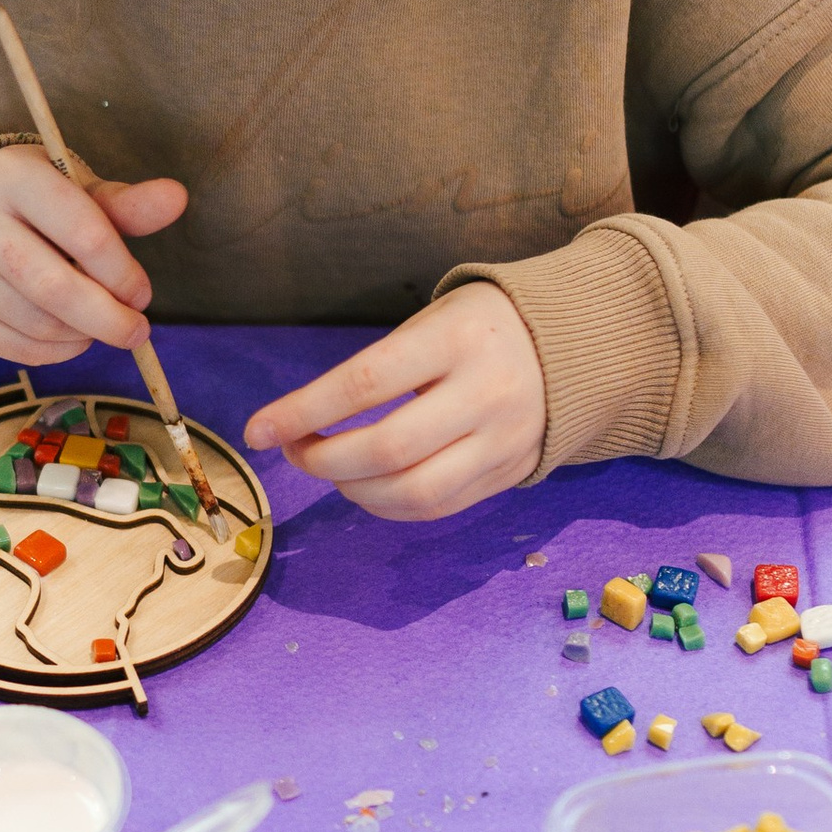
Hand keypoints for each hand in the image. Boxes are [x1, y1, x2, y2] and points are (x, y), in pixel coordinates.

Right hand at [0, 148, 186, 361]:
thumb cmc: (33, 202)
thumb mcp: (76, 190)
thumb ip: (125, 204)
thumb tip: (176, 198)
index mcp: (14, 177)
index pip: (82, 232)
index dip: (121, 272)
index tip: (142, 293)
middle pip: (53, 287)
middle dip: (106, 318)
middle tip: (136, 331)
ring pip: (34, 322)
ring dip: (81, 336)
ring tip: (99, 326)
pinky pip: (13, 347)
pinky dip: (54, 352)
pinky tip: (70, 338)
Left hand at [245, 289, 543, 519]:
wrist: (574, 346)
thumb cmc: (477, 329)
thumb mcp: (431, 322)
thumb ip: (374, 371)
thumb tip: (301, 426)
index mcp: (457, 339)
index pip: (364, 384)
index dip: (302, 412)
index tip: (258, 430)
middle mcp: (486, 393)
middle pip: (388, 449)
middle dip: (323, 460)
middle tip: (295, 450)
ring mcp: (503, 441)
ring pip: (413, 491)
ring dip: (353, 490)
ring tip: (330, 470)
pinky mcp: (509, 474)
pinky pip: (436, 508)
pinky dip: (388, 507)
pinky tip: (365, 488)